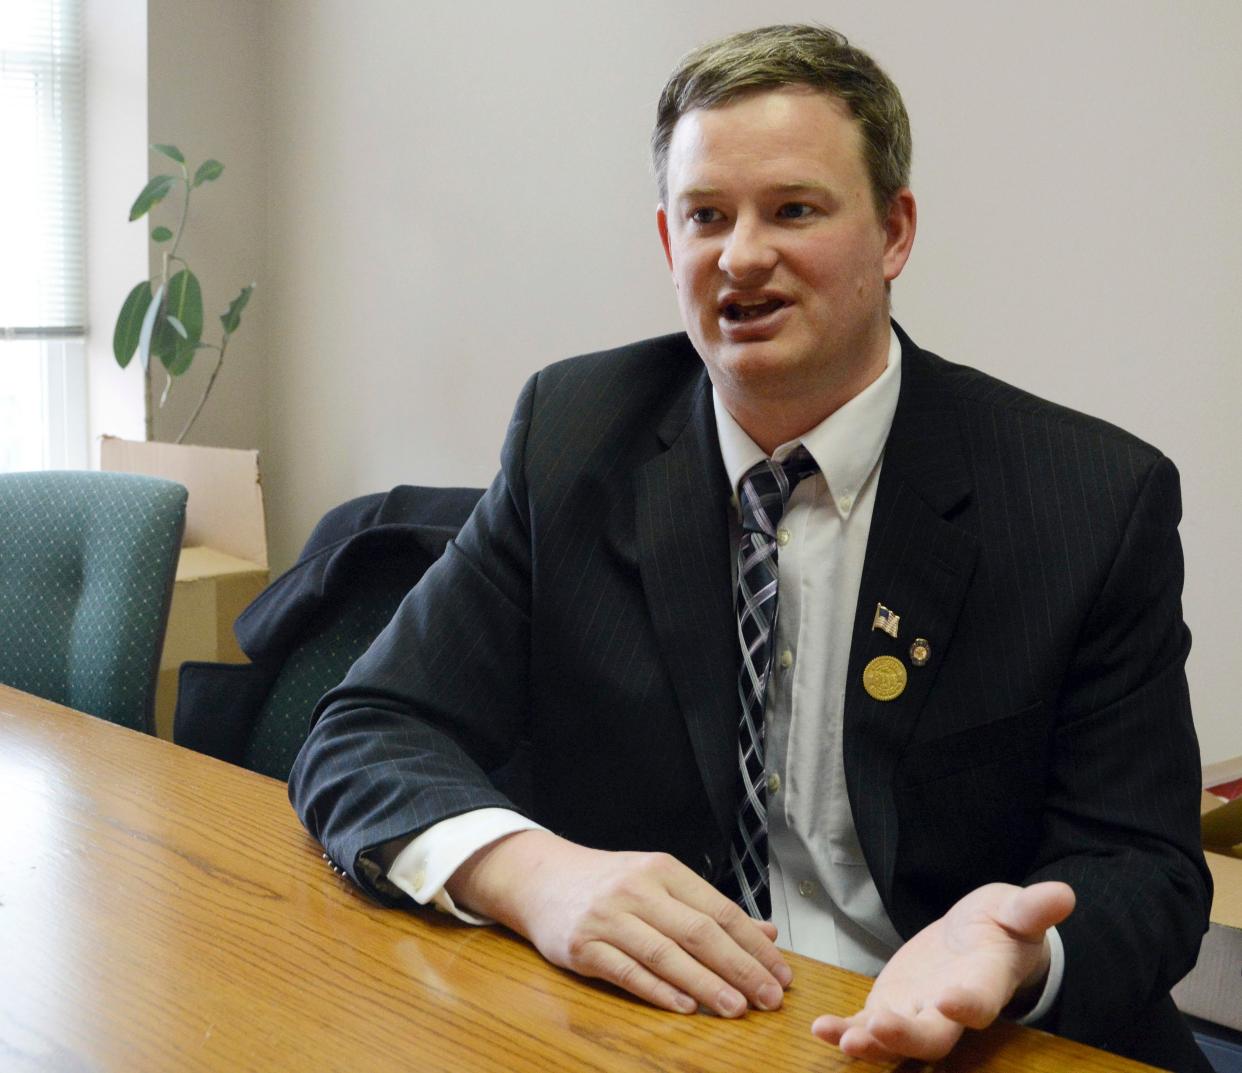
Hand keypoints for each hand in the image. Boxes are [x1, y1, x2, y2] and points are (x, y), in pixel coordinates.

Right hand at [446, 830, 791, 1016]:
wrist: (542, 877)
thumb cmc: (610, 883)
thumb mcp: (660, 882)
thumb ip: (709, 908)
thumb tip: (765, 935)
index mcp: (663, 870)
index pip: (718, 909)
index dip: (752, 945)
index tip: (781, 973)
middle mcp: (637, 889)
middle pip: (697, 931)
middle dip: (739, 967)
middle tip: (769, 997)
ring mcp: (608, 917)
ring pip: (665, 953)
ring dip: (705, 984)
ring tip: (736, 1007)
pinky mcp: (583, 946)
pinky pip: (626, 971)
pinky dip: (657, 990)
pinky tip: (685, 1007)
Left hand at [811, 881, 1074, 1062]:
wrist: (978, 943)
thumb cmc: (1001, 926)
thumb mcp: (1015, 909)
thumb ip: (1031, 909)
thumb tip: (1062, 894)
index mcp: (985, 982)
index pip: (979, 1000)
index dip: (967, 1004)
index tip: (951, 1000)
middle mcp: (951, 1009)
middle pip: (933, 1036)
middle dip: (906, 1036)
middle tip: (880, 1028)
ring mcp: (918, 1014)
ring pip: (896, 1042)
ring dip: (870, 1044)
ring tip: (843, 1040)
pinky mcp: (891, 1009)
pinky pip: (866, 1028)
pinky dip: (845, 1032)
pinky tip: (820, 1029)